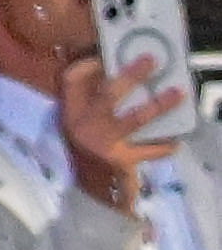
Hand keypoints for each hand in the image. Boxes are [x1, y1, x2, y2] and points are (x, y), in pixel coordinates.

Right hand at [64, 52, 176, 212]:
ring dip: (158, 105)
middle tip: (151, 61)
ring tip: (179, 94)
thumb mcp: (75, 124)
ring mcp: (104, 144)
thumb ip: (87, 101)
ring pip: (134, 119)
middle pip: (108, 95)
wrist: (81, 192)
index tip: (102, 57)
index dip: (87, 66)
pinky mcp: (121, 161)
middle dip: (131, 76)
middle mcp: (84, 126)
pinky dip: (163, 145)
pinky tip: (175, 140)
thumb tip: (107, 68)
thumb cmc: (82, 150)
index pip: (71, 82)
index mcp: (70, 113)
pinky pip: (148, 150)